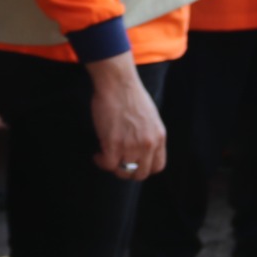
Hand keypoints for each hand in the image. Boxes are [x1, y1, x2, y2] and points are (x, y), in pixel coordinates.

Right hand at [87, 53, 165, 180]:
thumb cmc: (130, 95)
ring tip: (104, 157)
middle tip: (117, 163)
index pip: (158, 167)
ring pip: (123, 172)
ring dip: (112, 166)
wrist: (118, 83)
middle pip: (140, 174)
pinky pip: (108, 164)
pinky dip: (101, 162)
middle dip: (128, 172)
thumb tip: (140, 148)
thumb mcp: (150, 117)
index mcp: (159, 137)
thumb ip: (149, 134)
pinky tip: (97, 155)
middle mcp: (148, 144)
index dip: (144, 168)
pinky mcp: (114, 143)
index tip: (134, 164)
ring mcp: (132, 145)